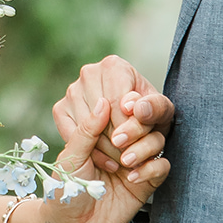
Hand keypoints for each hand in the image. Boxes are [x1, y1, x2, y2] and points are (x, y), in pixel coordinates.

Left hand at [9, 95, 170, 222]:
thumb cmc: (66, 189)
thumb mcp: (71, 156)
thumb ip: (87, 130)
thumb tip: (103, 102)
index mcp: (102, 131)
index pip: (123, 108)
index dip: (124, 106)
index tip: (121, 108)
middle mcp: (123, 143)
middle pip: (145, 120)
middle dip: (134, 127)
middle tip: (117, 140)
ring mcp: (137, 160)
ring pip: (158, 140)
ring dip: (143, 148)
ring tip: (123, 163)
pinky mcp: (148, 181)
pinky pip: (162, 167)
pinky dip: (150, 169)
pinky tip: (132, 178)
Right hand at [54, 55, 174, 176]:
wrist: (131, 121)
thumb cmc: (148, 114)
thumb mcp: (162, 112)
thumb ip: (155, 108)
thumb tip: (134, 108)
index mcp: (113, 66)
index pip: (116, 102)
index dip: (126, 127)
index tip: (136, 143)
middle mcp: (89, 73)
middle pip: (99, 114)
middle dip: (116, 140)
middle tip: (130, 153)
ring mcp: (72, 90)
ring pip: (84, 126)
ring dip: (103, 148)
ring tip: (120, 157)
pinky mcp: (60, 108)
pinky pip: (69, 133)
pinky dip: (86, 150)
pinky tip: (103, 156)